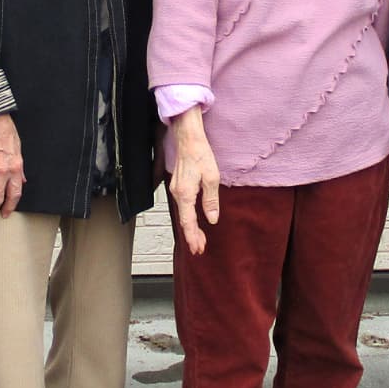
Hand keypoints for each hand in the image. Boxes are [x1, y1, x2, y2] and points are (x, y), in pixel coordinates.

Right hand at [168, 111, 221, 255]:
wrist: (188, 139)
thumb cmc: (200, 154)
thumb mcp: (212, 178)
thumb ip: (211, 200)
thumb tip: (212, 218)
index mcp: (185, 194)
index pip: (188, 221)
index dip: (193, 236)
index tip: (198, 248)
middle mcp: (177, 193)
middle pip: (183, 221)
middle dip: (191, 236)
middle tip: (199, 248)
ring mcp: (176, 189)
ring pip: (182, 214)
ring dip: (190, 227)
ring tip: (198, 239)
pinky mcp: (178, 186)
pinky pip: (182, 206)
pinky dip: (187, 217)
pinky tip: (193, 221)